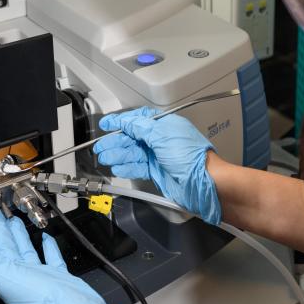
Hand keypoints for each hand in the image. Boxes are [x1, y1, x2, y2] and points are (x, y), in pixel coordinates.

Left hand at [0, 214, 125, 303]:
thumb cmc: (37, 298)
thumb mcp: (2, 273)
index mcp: (4, 274)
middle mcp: (20, 275)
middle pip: (7, 248)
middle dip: (1, 231)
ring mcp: (39, 276)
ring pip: (26, 251)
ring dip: (20, 236)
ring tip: (16, 220)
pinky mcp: (58, 276)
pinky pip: (51, 258)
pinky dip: (49, 247)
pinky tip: (47, 238)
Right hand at [95, 107, 221, 224]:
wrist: (203, 183)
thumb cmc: (191, 157)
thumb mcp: (162, 135)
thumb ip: (140, 127)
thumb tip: (125, 121)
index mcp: (164, 125)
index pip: (138, 120)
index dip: (121, 122)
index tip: (107, 124)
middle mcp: (160, 140)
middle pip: (132, 138)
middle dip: (115, 141)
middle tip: (100, 146)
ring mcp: (158, 156)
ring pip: (132, 153)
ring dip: (117, 155)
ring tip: (104, 157)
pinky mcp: (157, 171)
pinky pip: (137, 167)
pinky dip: (126, 167)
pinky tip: (117, 167)